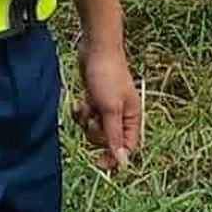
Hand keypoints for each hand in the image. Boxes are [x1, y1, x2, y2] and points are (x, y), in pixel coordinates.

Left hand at [76, 43, 142, 172]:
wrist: (95, 48)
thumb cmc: (107, 75)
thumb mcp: (110, 109)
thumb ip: (114, 135)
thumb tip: (122, 162)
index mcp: (133, 118)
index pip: (127, 148)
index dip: (114, 157)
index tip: (98, 163)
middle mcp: (123, 114)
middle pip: (109, 140)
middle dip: (96, 134)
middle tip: (91, 120)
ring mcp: (108, 107)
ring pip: (96, 129)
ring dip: (86, 123)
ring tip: (85, 108)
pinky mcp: (96, 100)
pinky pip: (87, 117)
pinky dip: (81, 113)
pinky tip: (78, 104)